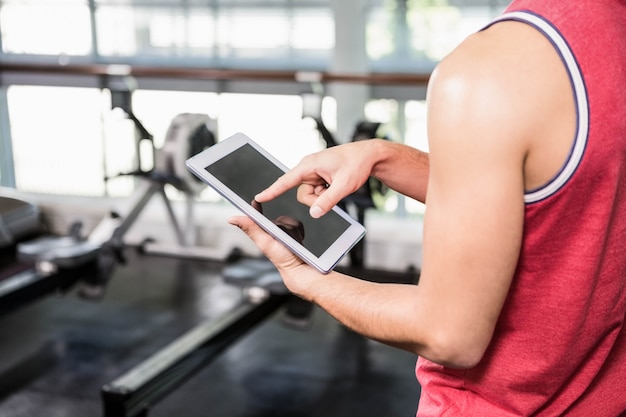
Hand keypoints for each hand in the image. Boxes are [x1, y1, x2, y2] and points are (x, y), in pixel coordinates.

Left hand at [227, 215, 311, 294]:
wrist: (301, 267)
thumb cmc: (282, 258)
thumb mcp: (265, 242)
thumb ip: (251, 228)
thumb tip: (232, 219)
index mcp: (262, 234)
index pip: (256, 217)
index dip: (255, 208)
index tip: (256, 201)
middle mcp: (271, 233)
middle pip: (279, 219)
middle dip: (284, 225)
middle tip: (286, 238)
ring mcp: (282, 233)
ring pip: (289, 221)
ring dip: (293, 230)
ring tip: (293, 241)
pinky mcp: (293, 234)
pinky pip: (297, 224)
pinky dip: (299, 230)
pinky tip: (298, 239)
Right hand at [255, 141, 378, 217]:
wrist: (369, 156)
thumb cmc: (357, 163)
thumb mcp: (344, 185)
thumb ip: (328, 201)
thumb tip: (315, 213)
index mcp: (309, 165)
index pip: (286, 181)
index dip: (272, 191)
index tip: (259, 198)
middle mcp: (308, 169)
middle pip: (301, 194)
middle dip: (315, 200)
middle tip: (332, 193)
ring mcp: (314, 174)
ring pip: (309, 195)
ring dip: (322, 197)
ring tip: (336, 187)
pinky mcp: (319, 178)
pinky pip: (316, 193)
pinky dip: (326, 194)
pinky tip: (336, 185)